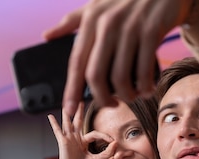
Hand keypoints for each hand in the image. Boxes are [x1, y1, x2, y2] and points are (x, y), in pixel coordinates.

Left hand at [43, 0, 195, 115]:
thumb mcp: (96, 5)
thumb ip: (70, 21)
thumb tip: (46, 35)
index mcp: (90, 20)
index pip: (76, 62)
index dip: (71, 89)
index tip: (68, 109)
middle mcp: (107, 25)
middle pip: (96, 76)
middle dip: (102, 98)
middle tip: (110, 105)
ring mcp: (130, 28)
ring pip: (120, 77)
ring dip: (126, 95)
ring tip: (131, 97)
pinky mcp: (151, 31)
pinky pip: (144, 70)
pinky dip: (145, 86)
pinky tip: (147, 89)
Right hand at [48, 103, 115, 158]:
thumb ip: (108, 151)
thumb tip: (116, 142)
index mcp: (83, 143)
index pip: (94, 133)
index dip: (104, 136)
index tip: (112, 141)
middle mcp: (75, 140)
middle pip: (78, 122)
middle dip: (80, 112)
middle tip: (81, 101)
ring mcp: (68, 140)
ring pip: (68, 123)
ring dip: (68, 114)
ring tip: (67, 104)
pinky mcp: (63, 142)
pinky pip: (57, 131)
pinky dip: (54, 123)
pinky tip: (50, 116)